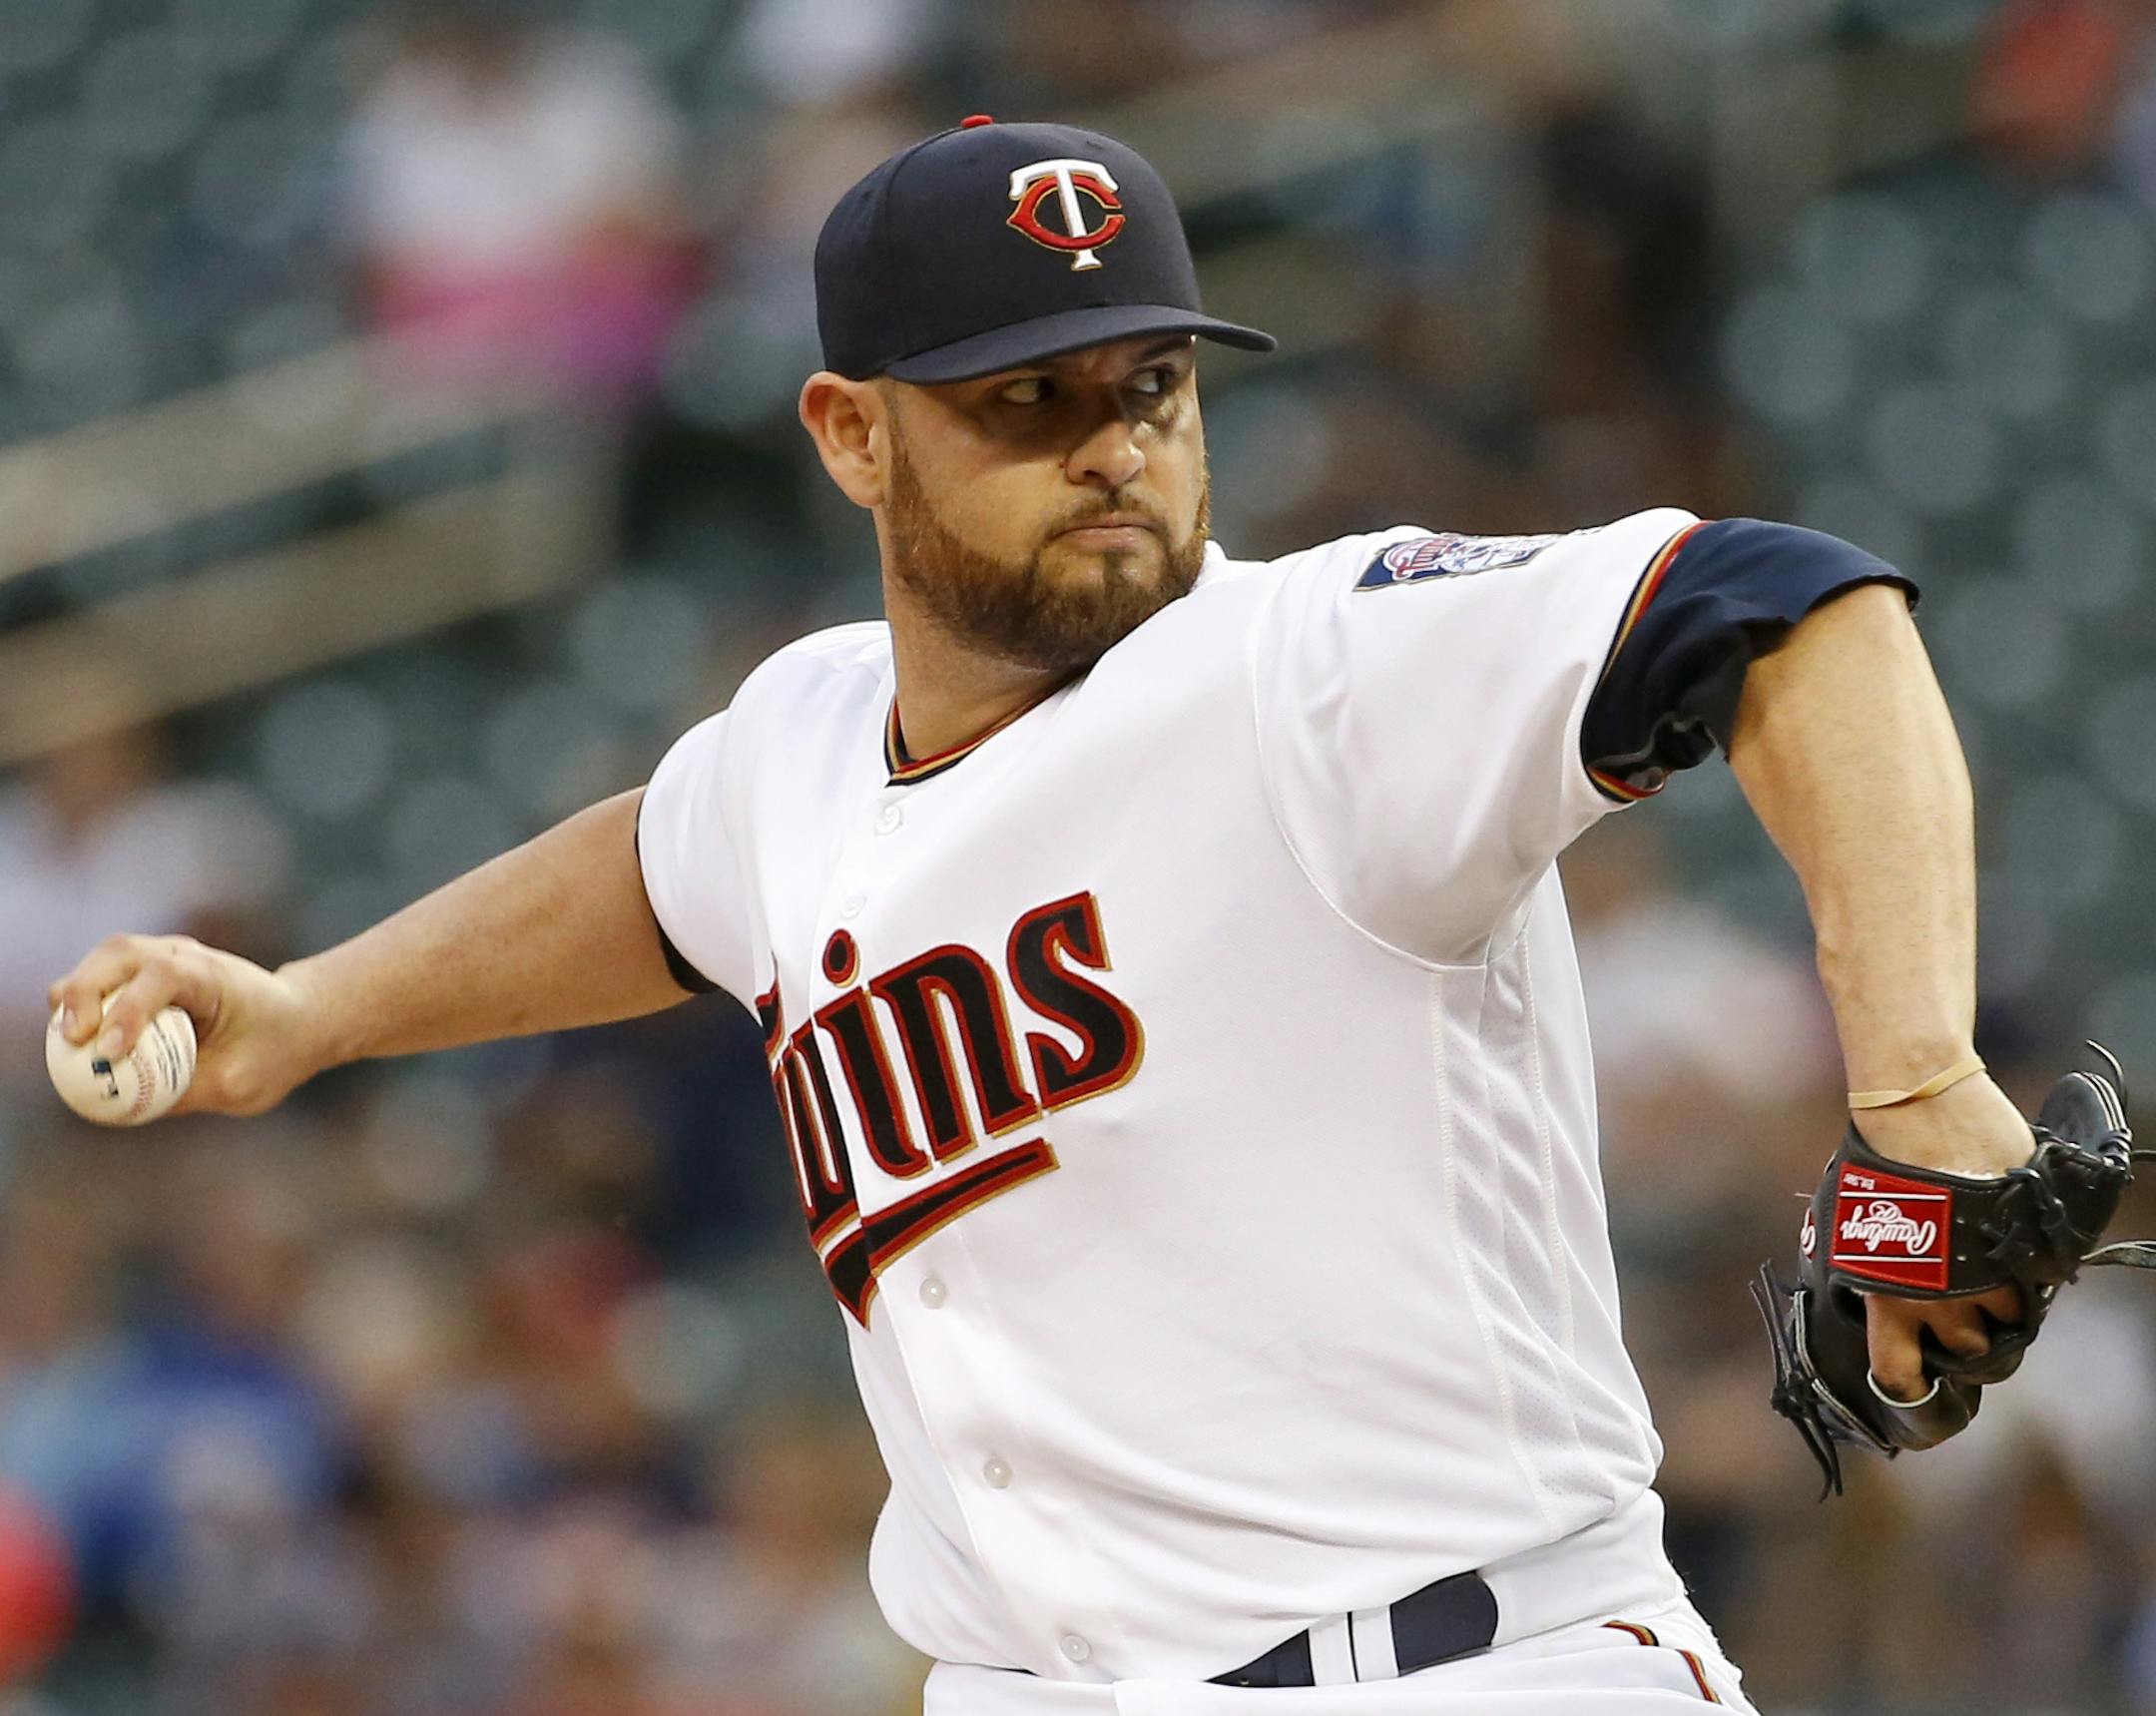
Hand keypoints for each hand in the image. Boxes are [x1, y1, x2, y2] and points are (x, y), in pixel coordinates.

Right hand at [47, 935, 331, 1117]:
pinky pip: (104, 978)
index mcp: (215, 976)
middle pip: (120, 953)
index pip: (164, 975)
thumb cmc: (274, 1051)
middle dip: (86, 992)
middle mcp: (185, 955)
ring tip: (66, 1038)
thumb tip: (119, 1108)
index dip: (130, 1009)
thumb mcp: (239, 1083)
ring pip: (104, 959)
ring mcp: (163, 956)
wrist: (297, 1020)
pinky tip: (73, 1037)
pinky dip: (82, 1001)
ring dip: (76, 993)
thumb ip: (184, 1092)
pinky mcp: (146, 972)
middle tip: (74, 1040)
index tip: (110, 1051)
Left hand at [1849, 1071, 2035, 1400]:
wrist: (1917, 1109)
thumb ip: (1863, 1267)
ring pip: (2009, 1323)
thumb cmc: (1869, 1160)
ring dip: (1999, 1306)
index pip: (1900, 1375)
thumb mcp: (1845, 1224)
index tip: (1918, 1381)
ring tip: (1982, 1274)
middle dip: (1964, 1339)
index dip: (1911, 1387)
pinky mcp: (2023, 1251)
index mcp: (1887, 1298)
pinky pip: (2035, 1283)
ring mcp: (1988, 1277)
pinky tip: (2006, 1249)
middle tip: (1957, 1309)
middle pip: (1968, 1354)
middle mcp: (1940, 1300)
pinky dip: (2026, 1275)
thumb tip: (1865, 1293)